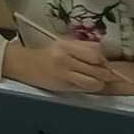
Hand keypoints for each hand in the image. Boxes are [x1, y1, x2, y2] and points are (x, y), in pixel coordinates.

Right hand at [3, 36, 119, 92]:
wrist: (23, 64)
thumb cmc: (46, 55)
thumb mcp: (63, 45)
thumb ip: (82, 49)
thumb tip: (104, 58)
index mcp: (66, 45)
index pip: (95, 52)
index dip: (104, 59)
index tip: (105, 63)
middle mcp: (65, 58)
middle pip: (97, 66)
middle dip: (107, 72)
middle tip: (109, 74)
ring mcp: (63, 73)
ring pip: (94, 81)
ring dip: (100, 82)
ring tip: (98, 81)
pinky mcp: (62, 85)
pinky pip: (84, 88)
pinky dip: (90, 87)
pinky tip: (87, 84)